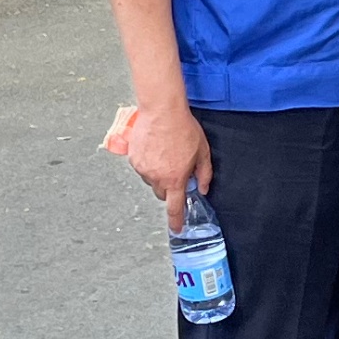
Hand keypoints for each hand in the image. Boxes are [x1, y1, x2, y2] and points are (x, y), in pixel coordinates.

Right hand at [119, 100, 211, 230]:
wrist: (162, 110)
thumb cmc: (182, 128)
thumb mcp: (202, 151)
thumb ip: (204, 173)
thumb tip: (203, 187)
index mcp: (174, 179)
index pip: (174, 207)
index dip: (175, 221)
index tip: (176, 228)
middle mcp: (156, 177)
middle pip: (161, 193)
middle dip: (168, 187)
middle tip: (175, 169)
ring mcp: (142, 168)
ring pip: (150, 179)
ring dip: (158, 173)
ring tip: (165, 152)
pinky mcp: (133, 158)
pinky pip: (141, 167)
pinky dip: (148, 162)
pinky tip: (155, 148)